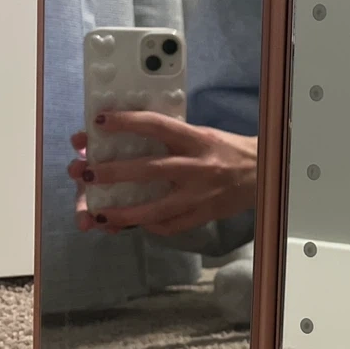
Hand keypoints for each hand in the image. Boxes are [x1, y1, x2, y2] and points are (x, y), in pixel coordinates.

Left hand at [67, 112, 256, 235]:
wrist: (264, 172)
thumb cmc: (229, 150)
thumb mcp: (202, 135)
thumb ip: (172, 137)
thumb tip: (132, 135)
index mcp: (196, 139)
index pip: (156, 126)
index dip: (126, 122)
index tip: (100, 122)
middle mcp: (197, 167)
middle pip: (148, 171)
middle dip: (113, 173)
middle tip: (86, 174)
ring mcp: (199, 195)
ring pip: (156, 209)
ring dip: (125, 214)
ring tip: (100, 215)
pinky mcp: (204, 215)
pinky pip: (172, 226)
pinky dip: (151, 226)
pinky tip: (136, 224)